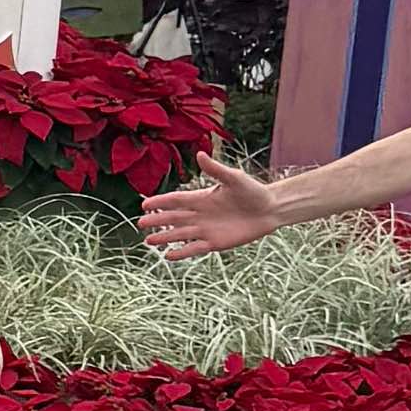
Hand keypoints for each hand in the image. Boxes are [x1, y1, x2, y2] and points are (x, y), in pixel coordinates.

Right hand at [142, 159, 284, 260]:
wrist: (270, 210)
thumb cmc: (253, 191)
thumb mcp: (234, 178)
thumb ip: (216, 170)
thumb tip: (200, 155)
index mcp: (202, 197)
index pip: (176, 200)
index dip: (160, 202)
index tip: (145, 204)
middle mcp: (200, 214)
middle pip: (174, 218)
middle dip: (157, 221)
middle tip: (141, 223)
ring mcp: (206, 229)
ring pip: (181, 234)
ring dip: (165, 237)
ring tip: (148, 241)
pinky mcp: (215, 243)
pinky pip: (195, 248)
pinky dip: (182, 252)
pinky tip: (168, 255)